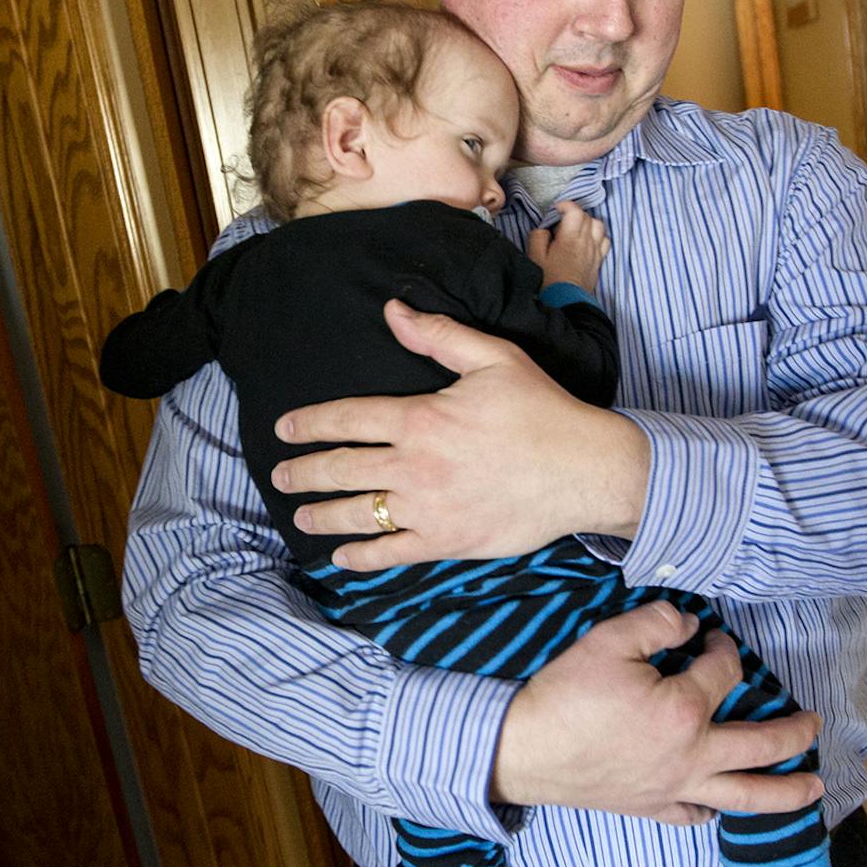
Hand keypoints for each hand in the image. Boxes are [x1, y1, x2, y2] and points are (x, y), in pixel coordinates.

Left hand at [274, 301, 649, 569]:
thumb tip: (392, 310)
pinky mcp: (447, 542)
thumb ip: (437, 335)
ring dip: (321, 515)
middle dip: (303, 472)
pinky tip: (343, 556)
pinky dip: (362, 557)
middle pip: (341, 469)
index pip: (347, 419)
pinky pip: (392, 553)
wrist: (585, 470)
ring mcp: (428, 509)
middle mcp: (414, 466)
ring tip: (300, 514)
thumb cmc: (542, 411)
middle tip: (280, 476)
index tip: (286, 429)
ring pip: (357, 515)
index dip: (310, 423)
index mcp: (420, 418)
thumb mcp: (493, 358)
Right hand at [491, 602, 823, 822]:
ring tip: (814, 791)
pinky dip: (716, 812)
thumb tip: (688, 624)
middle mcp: (692, 755)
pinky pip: (696, 817)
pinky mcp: (651, 807)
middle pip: (762, 746)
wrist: (523, 751)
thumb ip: (656, 623)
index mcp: (685, 710)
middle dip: (795, 732)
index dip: (724, 648)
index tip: (712, 638)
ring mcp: (675, 788)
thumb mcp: (607, 640)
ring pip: (746, 796)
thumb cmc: (564, 695)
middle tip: (816, 723)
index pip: (726, 672)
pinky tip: (723, 806)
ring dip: (786, 793)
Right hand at [525, 200, 609, 293]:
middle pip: (587, 216)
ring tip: (577, 230)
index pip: (575, 211)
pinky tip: (588, 242)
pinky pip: (605, 241)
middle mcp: (586, 241)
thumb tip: (545, 229)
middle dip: (574, 214)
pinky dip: (598, 236)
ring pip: (599, 226)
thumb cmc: (548, 281)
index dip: (565, 205)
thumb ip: (538, 237)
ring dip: (588, 223)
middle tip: (561, 223)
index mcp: (570, 238)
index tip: (556, 210)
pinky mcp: (599, 261)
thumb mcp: (535, 257)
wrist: (566, 303)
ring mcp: (595, 251)